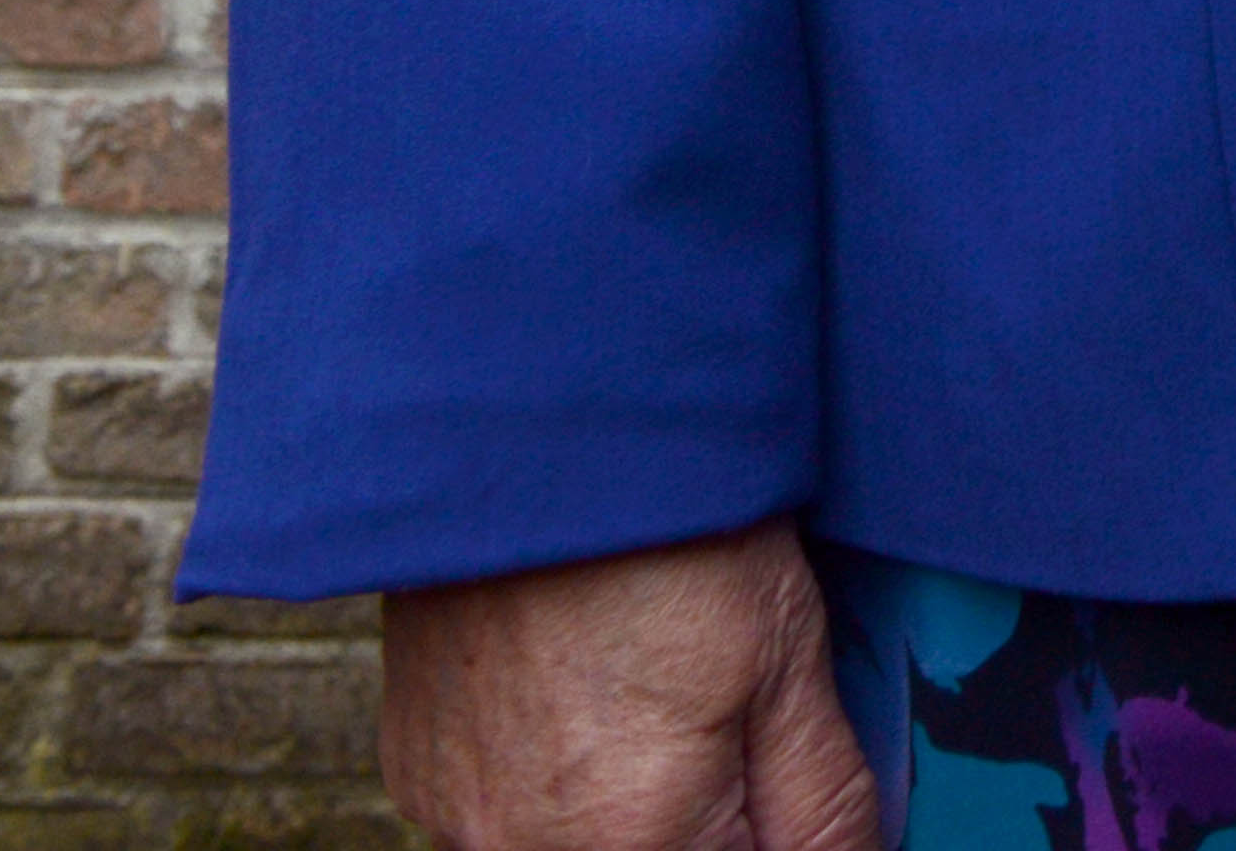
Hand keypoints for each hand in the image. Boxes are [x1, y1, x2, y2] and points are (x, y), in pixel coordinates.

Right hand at [379, 520, 871, 850]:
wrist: (536, 426)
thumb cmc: (672, 529)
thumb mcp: (789, 665)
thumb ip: (819, 806)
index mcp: (632, 845)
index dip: (778, 835)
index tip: (783, 777)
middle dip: (706, 823)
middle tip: (723, 722)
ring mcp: (456, 813)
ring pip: (578, 848)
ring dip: (632, 810)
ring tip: (652, 693)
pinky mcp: (417, 768)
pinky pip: (505, 815)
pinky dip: (557, 778)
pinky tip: (588, 690)